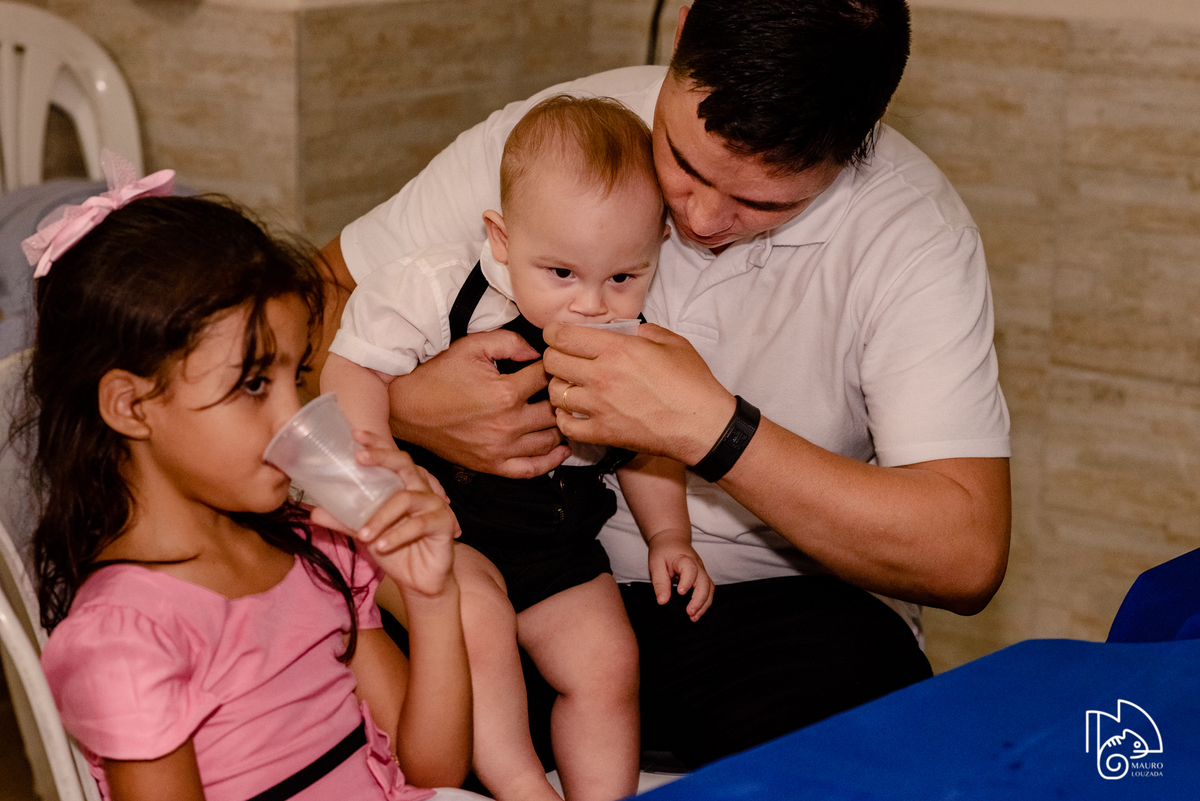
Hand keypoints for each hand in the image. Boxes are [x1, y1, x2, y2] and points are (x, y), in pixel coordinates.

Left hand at [311, 432, 460, 598]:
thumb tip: (313, 512)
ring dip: (381, 516)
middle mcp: (420, 489)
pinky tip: (383, 546)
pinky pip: (420, 524)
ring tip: (363, 535)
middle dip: (382, 457)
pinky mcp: (444, 523)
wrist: (419, 581)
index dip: (376, 444)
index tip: (355, 435)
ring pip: (406, 498)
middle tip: (359, 458)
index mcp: (402, 486)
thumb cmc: (395, 550)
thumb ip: (344, 521)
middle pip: (404, 464)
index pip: (390, 458)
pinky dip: (398, 534)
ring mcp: (434, 504)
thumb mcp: (365, 534)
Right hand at [388, 329, 569, 477]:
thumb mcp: (472, 346)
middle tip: (565, 391)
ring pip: (549, 440)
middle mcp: (507, 424)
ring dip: (562, 427)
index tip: (556, 366)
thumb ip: (509, 341)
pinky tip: (561, 450)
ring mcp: (500, 448)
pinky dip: (551, 461)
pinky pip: (531, 469)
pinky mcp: (492, 465)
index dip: (555, 369)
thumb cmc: (437, 377)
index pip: (547, 379)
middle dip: (562, 398)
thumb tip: (537, 351)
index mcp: (505, 393)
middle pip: (555, 411)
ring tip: (565, 415)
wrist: (407, 408)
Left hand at [543, 322, 734, 464]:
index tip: (558, 334)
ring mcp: (599, 407)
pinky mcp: (603, 433)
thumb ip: (643, 331)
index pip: (563, 336)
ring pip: (555, 393)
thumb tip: (626, 331)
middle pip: (552, 362)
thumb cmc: (692, 384)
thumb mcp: (671, 342)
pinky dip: (565, 418)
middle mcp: (602, 376)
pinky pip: (565, 425)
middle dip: (555, 356)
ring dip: (560, 386)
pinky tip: (575, 412)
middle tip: (565, 358)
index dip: (554, 332)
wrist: (703, 425)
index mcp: (617, 350)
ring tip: (572, 385)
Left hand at [647, 532, 713, 621]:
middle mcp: (697, 565)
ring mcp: (702, 572)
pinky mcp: (702, 578)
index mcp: (684, 559)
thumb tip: (662, 602)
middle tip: (689, 613)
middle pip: (704, 582)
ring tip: (694, 618)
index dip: (687, 581)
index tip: (680, 593)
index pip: (690, 568)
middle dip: (699, 599)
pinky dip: (705, 603)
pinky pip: (708, 591)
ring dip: (704, 604)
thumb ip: (660, 583)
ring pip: (709, 588)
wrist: (672, 540)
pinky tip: (697, 613)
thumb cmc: (663, 552)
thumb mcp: (656, 564)